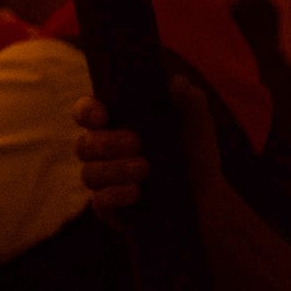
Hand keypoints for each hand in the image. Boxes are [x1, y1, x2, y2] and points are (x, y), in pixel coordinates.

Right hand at [77, 75, 224, 217]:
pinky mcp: (109, 208)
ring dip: (114, 169)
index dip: (87, 111)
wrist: (207, 199)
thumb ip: (190, 100)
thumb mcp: (197, 125)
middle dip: (107, 143)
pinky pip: (99, 201)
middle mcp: (102, 151)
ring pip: (89, 173)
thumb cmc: (194, 154)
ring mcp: (104, 181)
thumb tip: (177, 82)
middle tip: (137, 143)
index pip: (85, 112)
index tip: (102, 115)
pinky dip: (116, 194)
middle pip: (84, 145)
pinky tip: (136, 191)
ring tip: (144, 169)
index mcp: (115, 124)